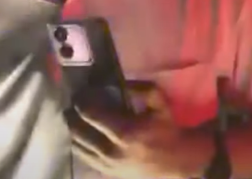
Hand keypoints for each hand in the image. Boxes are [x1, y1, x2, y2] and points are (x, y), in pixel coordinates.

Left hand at [67, 83, 213, 178]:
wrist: (179, 163)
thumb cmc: (169, 132)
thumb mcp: (161, 105)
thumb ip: (142, 89)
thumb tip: (120, 81)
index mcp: (125, 132)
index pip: (91, 113)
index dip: (82, 101)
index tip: (81, 93)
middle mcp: (111, 150)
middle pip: (78, 130)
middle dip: (72, 115)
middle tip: (74, 105)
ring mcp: (107, 165)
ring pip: (77, 146)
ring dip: (73, 130)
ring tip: (75, 119)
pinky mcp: (107, 173)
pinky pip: (84, 158)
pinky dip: (79, 145)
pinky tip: (82, 136)